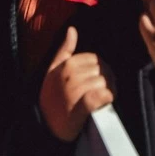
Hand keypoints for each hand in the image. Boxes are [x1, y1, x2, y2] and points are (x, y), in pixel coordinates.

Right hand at [39, 26, 113, 142]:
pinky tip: (106, 102)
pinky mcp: (82, 106)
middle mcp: (70, 75)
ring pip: (104, 83)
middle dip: (106, 81)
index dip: (100, 70)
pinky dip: (107, 98)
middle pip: (102, 71)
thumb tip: (72, 29)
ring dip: (108, 91)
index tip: (98, 81)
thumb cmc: (52, 97)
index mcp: (67, 64)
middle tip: (103, 92)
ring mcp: (75, 90)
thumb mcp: (53, 70)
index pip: (95, 60)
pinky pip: (102, 95)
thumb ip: (64, 50)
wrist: (46, 126)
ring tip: (103, 100)